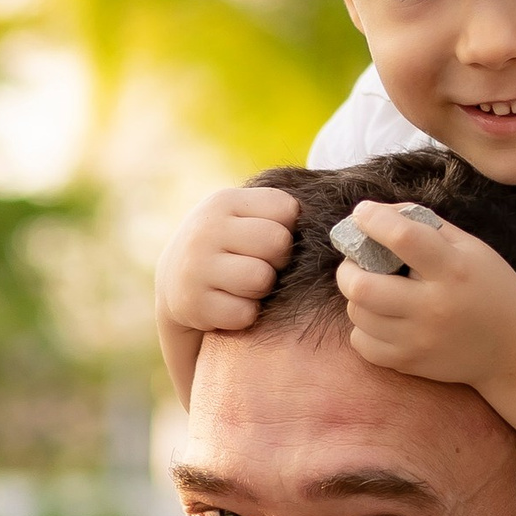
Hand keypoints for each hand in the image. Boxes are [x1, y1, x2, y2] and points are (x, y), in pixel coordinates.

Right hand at [156, 182, 298, 340]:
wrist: (175, 281)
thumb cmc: (228, 245)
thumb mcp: (243, 216)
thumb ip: (278, 213)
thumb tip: (339, 224)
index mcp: (225, 200)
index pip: (287, 210)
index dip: (288, 229)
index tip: (268, 239)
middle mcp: (206, 229)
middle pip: (277, 243)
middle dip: (277, 260)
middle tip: (259, 265)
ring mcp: (195, 266)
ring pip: (261, 279)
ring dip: (261, 289)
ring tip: (244, 285)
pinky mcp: (193, 304)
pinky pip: (244, 313)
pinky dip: (244, 314)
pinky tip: (229, 304)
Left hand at [335, 203, 515, 390]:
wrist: (513, 348)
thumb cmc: (490, 288)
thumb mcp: (471, 248)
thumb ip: (426, 226)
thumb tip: (378, 212)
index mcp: (453, 270)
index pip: (403, 237)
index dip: (374, 219)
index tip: (363, 213)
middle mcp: (434, 307)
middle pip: (363, 286)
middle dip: (348, 268)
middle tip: (356, 262)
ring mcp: (419, 340)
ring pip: (358, 314)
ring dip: (357, 296)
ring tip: (374, 289)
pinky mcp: (410, 363)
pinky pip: (362, 343)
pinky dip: (363, 327)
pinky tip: (381, 317)